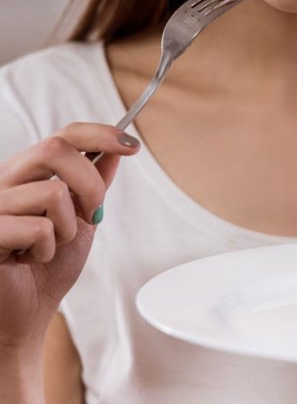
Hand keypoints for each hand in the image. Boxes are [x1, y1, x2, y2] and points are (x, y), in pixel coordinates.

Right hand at [0, 123, 139, 353]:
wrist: (24, 315)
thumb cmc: (47, 270)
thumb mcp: (81, 220)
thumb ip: (93, 185)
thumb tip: (114, 151)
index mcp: (29, 174)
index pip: (64, 135)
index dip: (100, 134)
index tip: (131, 145)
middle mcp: (5, 180)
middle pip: (55, 149)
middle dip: (90, 184)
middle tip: (92, 215)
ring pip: (52, 193)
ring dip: (66, 228)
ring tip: (47, 247)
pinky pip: (36, 228)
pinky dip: (46, 250)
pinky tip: (27, 261)